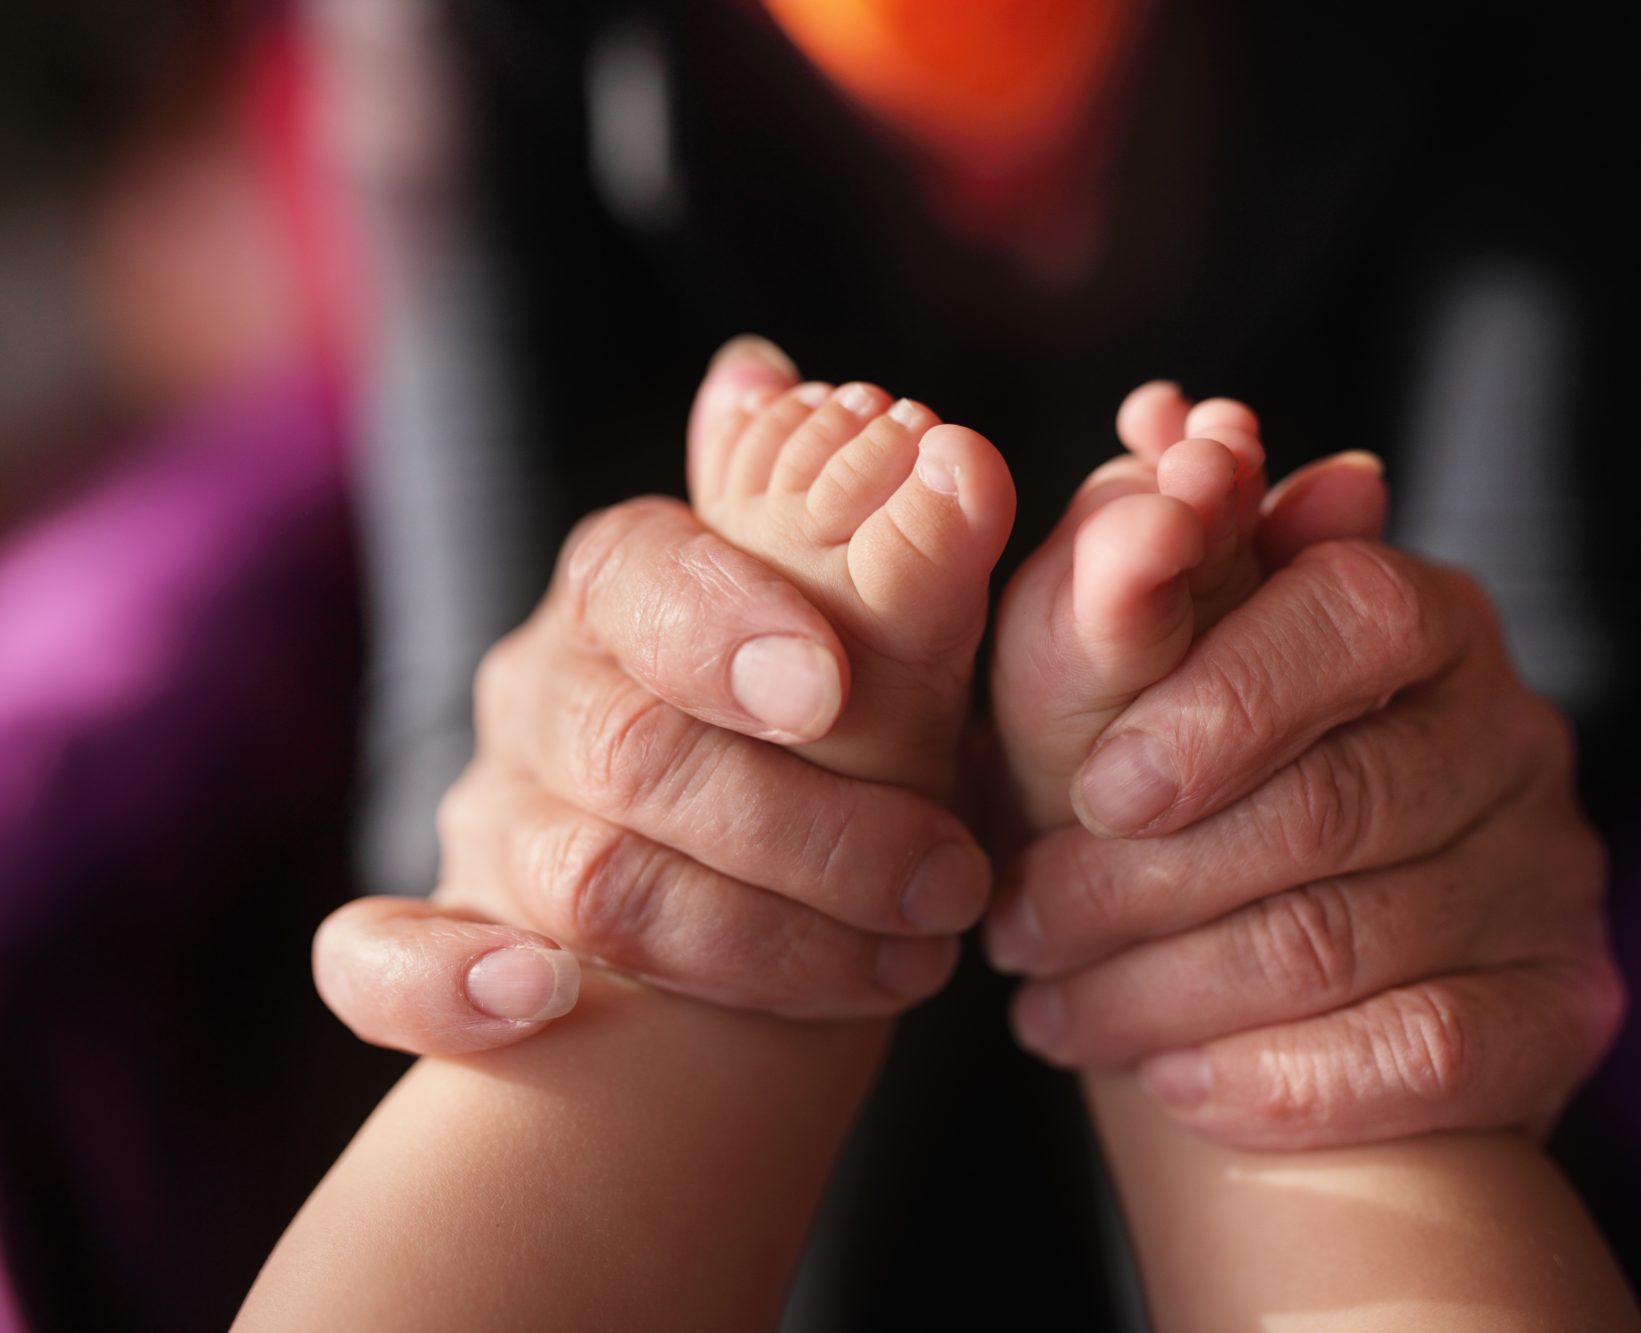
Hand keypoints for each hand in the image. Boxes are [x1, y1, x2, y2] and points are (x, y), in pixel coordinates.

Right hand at [314, 339, 983, 1054]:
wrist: (786, 903)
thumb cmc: (849, 760)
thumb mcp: (896, 674)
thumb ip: (911, 580)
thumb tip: (955, 458)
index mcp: (632, 586)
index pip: (643, 573)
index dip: (727, 624)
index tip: (831, 692)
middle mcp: (543, 689)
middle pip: (631, 747)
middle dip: (811, 829)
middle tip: (944, 884)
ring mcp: (486, 814)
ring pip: (576, 874)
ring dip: (754, 937)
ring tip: (903, 966)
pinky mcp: (441, 935)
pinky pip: (375, 960)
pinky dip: (444, 983)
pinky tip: (540, 1002)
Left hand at [988, 453, 1621, 1150]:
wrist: (1233, 994)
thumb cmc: (1152, 809)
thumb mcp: (1099, 698)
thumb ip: (1117, 583)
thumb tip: (1163, 423)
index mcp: (1412, 611)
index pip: (1349, 613)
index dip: (1220, 698)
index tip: (1092, 790)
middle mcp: (1507, 726)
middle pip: (1338, 798)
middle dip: (1147, 880)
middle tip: (1019, 928)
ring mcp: (1550, 869)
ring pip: (1358, 935)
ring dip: (1172, 991)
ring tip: (1053, 1012)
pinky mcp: (1563, 1004)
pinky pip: (1434, 1049)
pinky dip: (1281, 1076)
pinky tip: (1177, 1087)